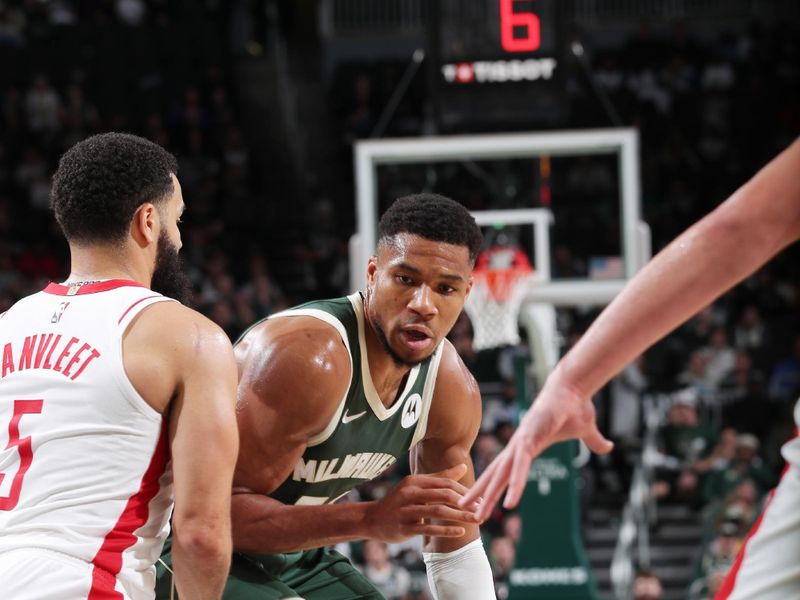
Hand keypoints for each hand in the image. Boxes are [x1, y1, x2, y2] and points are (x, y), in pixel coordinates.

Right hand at [364, 464, 479, 542]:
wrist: (371, 519)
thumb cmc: (399, 501)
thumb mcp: (416, 486)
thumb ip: (440, 477)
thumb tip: (462, 467)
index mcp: (415, 481)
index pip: (445, 483)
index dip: (464, 490)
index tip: (480, 498)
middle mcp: (411, 493)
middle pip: (444, 494)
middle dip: (466, 502)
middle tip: (482, 509)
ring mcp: (407, 510)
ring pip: (439, 511)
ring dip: (460, 516)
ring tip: (477, 520)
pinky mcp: (405, 527)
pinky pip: (429, 528)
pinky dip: (446, 530)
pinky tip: (461, 532)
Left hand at [461, 374, 612, 520]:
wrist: (574, 387)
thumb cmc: (576, 405)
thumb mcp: (586, 431)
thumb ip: (593, 442)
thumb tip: (608, 447)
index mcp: (526, 446)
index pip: (504, 470)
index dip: (493, 485)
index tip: (483, 500)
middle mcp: (518, 446)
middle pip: (495, 475)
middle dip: (481, 495)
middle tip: (466, 512)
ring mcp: (522, 442)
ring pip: (501, 475)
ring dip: (489, 495)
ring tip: (478, 514)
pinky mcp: (530, 439)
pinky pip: (520, 468)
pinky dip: (514, 485)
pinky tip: (510, 503)